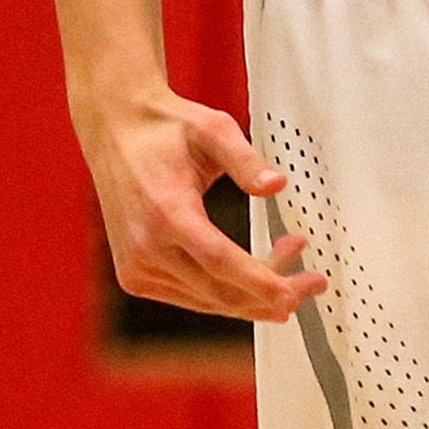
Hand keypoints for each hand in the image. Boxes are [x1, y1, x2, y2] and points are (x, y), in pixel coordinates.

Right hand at [79, 85, 328, 323]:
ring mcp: (136, 267)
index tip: (293, 293)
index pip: (219, 262)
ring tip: (292, 265)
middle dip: (269, 295)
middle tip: (311, 285)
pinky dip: (225, 292)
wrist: (117, 131)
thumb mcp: (213, 129)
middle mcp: (145, 249)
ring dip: (252, 294)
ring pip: (205, 301)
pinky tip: (254, 273)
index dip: (259, 282)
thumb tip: (277, 185)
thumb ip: (246, 160)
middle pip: (217, 291)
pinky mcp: (134, 274)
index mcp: (165, 213)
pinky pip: (188, 296)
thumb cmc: (165, 128)